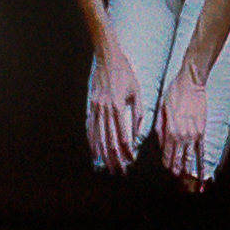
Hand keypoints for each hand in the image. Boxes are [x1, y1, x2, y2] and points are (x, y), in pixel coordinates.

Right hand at [83, 35, 150, 168]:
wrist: (107, 58)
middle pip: (108, 140)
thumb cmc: (124, 73)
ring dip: (102, 153)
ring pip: (98, 136)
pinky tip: (94, 150)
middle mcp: (105, 109)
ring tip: (106, 166)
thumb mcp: (137, 91)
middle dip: (114, 158)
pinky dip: (92, 141)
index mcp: (118, 106)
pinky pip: (90, 127)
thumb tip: (138, 132)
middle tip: (119, 171)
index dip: (126, 150)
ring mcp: (95, 108)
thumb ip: (139, 113)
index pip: (122, 135)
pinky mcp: (90, 105)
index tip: (131, 160)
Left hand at [159, 47, 229, 186]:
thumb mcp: (160, 109)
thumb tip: (160, 143)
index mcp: (169, 131)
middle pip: (179, 160)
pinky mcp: (203, 131)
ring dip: (190, 172)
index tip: (168, 170)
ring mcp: (193, 135)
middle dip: (178, 172)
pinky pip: (202, 151)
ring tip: (191, 186)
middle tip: (179, 182)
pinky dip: (202, 164)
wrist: (191, 82)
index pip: (167, 154)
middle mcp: (181, 136)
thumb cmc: (174, 93)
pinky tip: (204, 174)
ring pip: (190, 159)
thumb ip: (160, 128)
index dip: (167, 164)